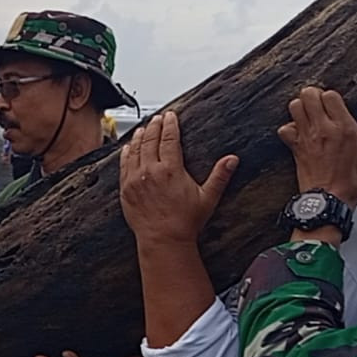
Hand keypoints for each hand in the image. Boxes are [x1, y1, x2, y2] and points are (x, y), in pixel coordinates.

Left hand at [119, 111, 238, 244]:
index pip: (170, 139)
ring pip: (136, 150)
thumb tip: (232, 160)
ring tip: (143, 128)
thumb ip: (220, 176)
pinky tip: (128, 147)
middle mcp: (151, 171)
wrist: (163, 240)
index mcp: (171, 170)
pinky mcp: (126, 189)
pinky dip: (126, 153)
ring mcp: (136, 179)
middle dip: (155, 126)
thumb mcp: (208, 198)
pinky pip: (124, 165)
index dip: (170, 125)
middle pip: (151, 140)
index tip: (171, 116)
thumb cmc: (185, 222)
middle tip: (158, 118)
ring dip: (140, 136)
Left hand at [277, 88, 356, 203]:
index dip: (329, 96)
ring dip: (299, 108)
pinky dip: (287, 128)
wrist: (328, 202)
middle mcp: (324, 128)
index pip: (331, 95)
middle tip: (316, 103)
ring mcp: (308, 137)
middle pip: (309, 95)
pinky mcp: (295, 148)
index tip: (332, 103)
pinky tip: (296, 133)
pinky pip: (284, 129)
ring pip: (295, 107)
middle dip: (311, 95)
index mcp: (345, 128)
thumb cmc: (349, 186)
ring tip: (306, 114)